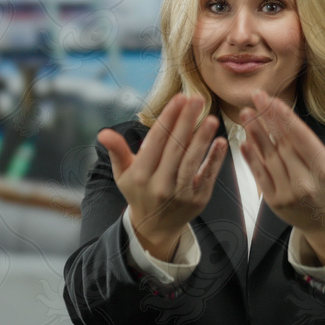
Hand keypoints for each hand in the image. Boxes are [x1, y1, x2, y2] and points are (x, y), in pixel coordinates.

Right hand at [97, 94, 228, 261]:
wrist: (155, 226)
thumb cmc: (139, 191)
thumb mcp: (123, 173)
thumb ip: (117, 150)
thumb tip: (103, 133)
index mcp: (140, 175)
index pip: (156, 141)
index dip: (168, 118)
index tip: (179, 98)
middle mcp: (160, 185)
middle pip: (175, 147)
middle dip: (187, 121)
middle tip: (197, 99)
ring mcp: (180, 194)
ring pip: (192, 161)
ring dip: (202, 138)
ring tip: (211, 118)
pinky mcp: (198, 200)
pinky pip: (207, 176)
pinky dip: (215, 159)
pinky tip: (221, 142)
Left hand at [239, 90, 324, 264]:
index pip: (303, 140)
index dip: (287, 120)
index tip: (274, 102)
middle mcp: (305, 183)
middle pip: (282, 144)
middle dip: (268, 119)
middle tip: (257, 97)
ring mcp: (287, 193)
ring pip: (268, 157)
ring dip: (255, 134)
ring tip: (246, 113)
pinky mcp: (274, 201)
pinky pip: (260, 175)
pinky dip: (251, 158)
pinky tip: (244, 140)